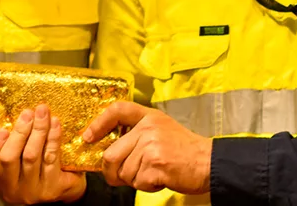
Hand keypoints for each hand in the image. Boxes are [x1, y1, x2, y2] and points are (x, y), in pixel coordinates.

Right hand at [0, 104, 86, 203]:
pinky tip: (54, 123)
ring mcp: (31, 191)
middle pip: (9, 158)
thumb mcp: (14, 164)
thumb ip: (7, 146)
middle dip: (19, 132)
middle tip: (27, 113)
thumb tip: (12, 118)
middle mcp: (10, 190)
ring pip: (31, 156)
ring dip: (38, 130)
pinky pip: (50, 157)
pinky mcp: (51, 188)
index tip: (2, 129)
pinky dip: (53, 137)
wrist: (60, 189)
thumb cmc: (33, 170)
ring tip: (42, 112)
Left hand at [84, 101, 211, 194]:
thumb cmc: (185, 149)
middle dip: (112, 172)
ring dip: (134, 180)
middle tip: (122, 176)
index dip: (98, 123)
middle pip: (111, 154)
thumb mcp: (162, 128)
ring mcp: (151, 146)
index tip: (88, 137)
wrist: (208, 162)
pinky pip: (137, 183)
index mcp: (149, 116)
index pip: (117, 110)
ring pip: (123, 172)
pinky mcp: (155, 165)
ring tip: (152, 173)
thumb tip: (109, 148)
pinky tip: (160, 178)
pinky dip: (146, 186)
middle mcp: (148, 128)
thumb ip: (138, 132)